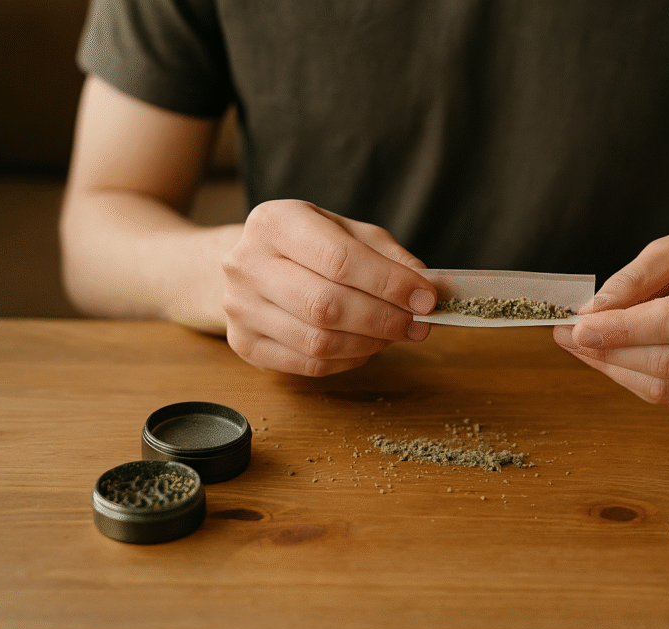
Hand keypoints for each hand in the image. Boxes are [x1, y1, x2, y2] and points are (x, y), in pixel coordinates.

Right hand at [222, 200, 436, 375]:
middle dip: (383, 319)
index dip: (389, 283)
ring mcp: (240, 308)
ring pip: (318, 342)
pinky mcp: (244, 344)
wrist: (248, 264)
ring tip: (394, 335)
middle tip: (417, 325)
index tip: (425, 297)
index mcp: (276, 223)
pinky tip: (365, 347)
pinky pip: (308, 364)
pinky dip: (347, 360)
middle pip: (327, 305)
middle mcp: (248, 264)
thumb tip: (427, 287)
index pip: (340, 259)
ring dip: (369, 343)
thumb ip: (386, 256)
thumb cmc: (306, 246)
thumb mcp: (346, 231)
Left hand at [553, 228, 668, 404]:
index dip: (621, 331)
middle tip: (568, 337)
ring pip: (667, 388)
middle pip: (668, 362)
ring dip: (615, 371)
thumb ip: (631, 280)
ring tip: (582, 348)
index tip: (577, 328)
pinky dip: (634, 381)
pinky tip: (613, 360)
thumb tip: (591, 313)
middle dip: (609, 353)